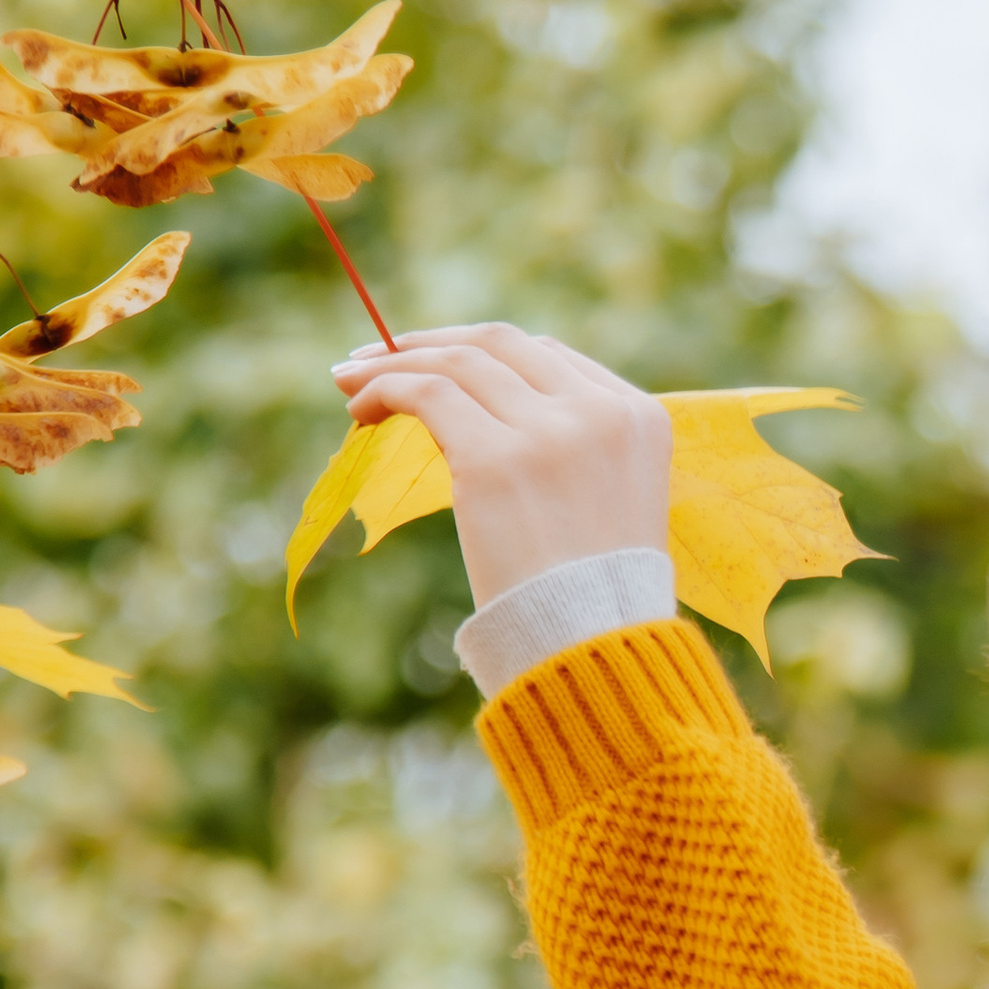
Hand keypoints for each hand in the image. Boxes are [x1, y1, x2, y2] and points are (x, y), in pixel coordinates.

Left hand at [331, 324, 669, 611]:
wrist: (596, 645)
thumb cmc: (596, 594)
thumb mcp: (606, 501)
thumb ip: (567, 450)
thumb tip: (471, 422)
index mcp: (638, 416)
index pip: (548, 357)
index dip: (483, 353)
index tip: (438, 363)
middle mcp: (598, 411)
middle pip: (501, 345)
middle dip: (434, 343)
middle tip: (379, 355)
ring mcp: (549, 431)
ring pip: (457, 363)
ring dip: (394, 364)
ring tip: (350, 381)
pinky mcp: (495, 458)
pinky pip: (426, 395)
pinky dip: (385, 389)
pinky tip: (360, 410)